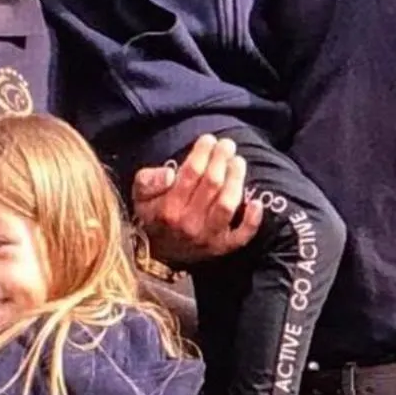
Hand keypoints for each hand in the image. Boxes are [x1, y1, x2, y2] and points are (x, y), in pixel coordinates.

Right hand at [130, 133, 263, 266]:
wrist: (159, 255)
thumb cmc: (153, 217)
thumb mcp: (139, 197)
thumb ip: (148, 181)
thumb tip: (169, 174)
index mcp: (168, 209)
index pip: (191, 173)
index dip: (203, 153)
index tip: (208, 139)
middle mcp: (188, 223)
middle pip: (212, 184)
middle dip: (222, 159)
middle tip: (227, 145)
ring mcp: (207, 237)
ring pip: (227, 204)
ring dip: (236, 180)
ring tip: (238, 162)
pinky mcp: (221, 247)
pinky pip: (241, 236)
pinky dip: (252, 220)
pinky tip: (256, 202)